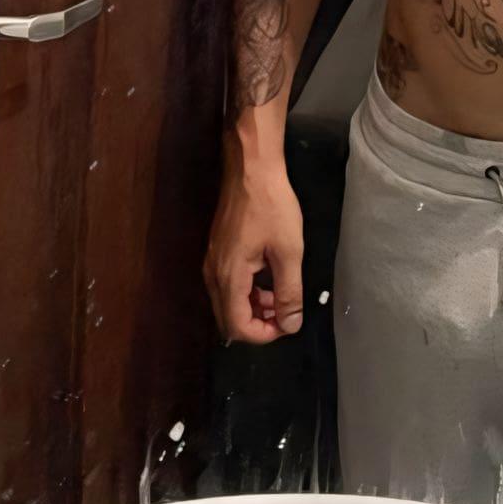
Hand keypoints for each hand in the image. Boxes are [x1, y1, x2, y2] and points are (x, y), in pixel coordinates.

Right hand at [203, 153, 305, 343]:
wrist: (251, 168)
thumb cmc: (272, 206)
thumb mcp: (289, 250)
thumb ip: (289, 291)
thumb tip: (290, 325)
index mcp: (229, 278)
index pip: (237, 327)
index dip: (263, 335)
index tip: (287, 324)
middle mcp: (213, 276)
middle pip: (229, 318)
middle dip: (258, 323)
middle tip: (286, 312)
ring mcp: (212, 262)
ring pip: (228, 302)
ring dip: (254, 307)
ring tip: (281, 295)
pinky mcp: (217, 251)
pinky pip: (228, 285)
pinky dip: (248, 290)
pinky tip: (268, 278)